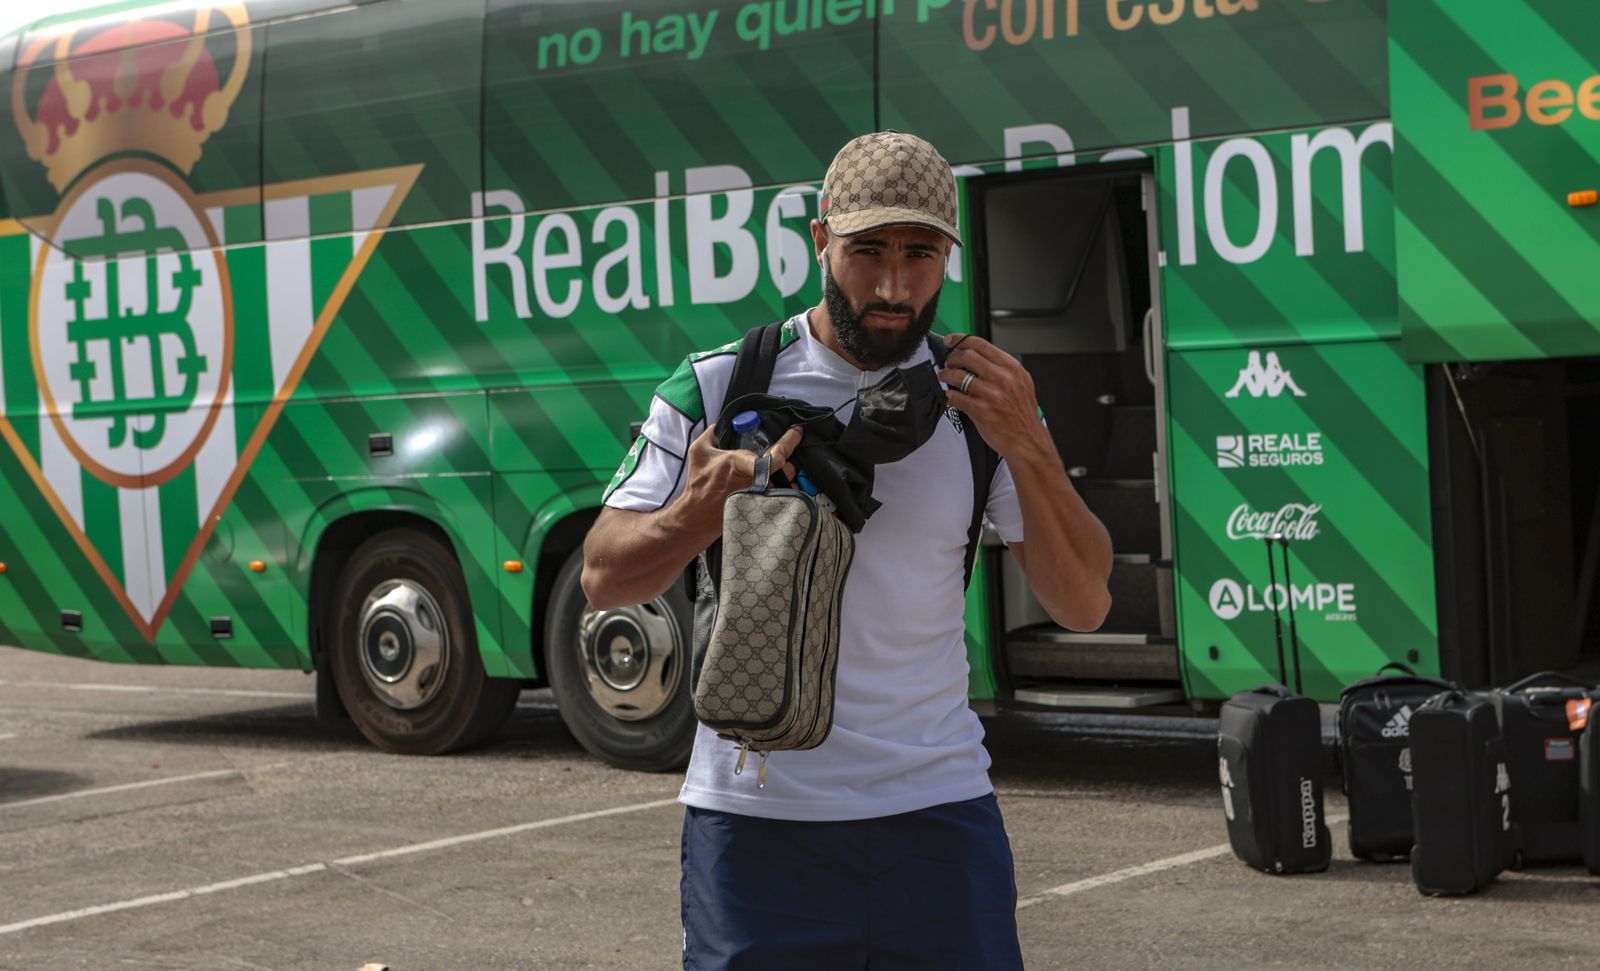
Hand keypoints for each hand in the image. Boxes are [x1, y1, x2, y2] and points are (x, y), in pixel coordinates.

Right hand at [672, 424, 803, 539]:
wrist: (698, 515)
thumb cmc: (699, 483)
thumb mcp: (698, 452)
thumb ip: (711, 435)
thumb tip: (719, 425)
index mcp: (742, 463)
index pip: (775, 455)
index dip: (789, 442)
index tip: (798, 430)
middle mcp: (757, 480)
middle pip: (788, 469)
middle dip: (791, 460)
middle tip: (787, 453)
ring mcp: (762, 496)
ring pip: (788, 483)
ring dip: (787, 475)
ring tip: (782, 470)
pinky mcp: (763, 507)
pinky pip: (783, 496)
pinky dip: (784, 489)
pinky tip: (778, 484)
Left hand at [938, 333, 1051, 462]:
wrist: (1027, 440)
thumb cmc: (1022, 413)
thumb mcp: (1021, 382)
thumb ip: (1002, 368)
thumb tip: (977, 355)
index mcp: (1012, 368)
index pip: (981, 344)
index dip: (960, 340)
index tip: (950, 340)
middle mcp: (1002, 378)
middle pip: (967, 356)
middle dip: (952, 358)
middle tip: (948, 364)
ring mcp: (991, 394)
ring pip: (957, 376)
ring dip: (945, 375)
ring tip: (944, 377)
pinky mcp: (980, 411)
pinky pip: (955, 397)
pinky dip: (948, 395)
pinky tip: (949, 396)